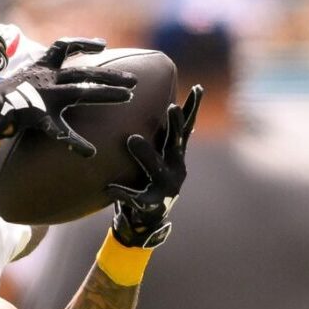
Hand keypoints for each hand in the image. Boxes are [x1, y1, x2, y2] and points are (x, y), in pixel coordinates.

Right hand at [0, 38, 134, 154]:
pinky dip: (75, 142)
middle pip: (84, 71)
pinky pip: (58, 131)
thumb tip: (45, 86)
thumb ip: (35, 83)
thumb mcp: (18, 85)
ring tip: (128, 97)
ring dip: (106, 93)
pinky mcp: (35, 116)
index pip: (64, 47)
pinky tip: (89, 152)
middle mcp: (44, 78)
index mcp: (39, 69)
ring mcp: (41, 96)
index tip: (102, 45)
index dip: (84, 43)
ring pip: (80, 91)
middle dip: (110, 74)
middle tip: (133, 80)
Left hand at [109, 85, 201, 247]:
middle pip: (176, 144)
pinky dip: (122, 192)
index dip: (192, 109)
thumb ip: (156, 137)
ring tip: (132, 139)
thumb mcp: (155, 157)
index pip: (186, 128)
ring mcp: (166, 187)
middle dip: (175, 125)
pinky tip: (109, 189)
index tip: (198, 87)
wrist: (145, 221)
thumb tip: (153, 103)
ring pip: (156, 168)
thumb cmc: (146, 181)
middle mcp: (176, 169)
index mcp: (176, 155)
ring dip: (145, 153)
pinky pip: (134, 197)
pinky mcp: (152, 205)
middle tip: (171, 107)